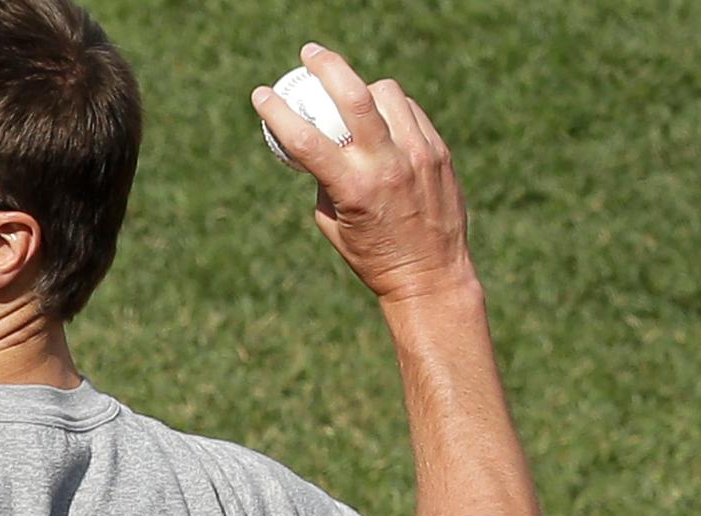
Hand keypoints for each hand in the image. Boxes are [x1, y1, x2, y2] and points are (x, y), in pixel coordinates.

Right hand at [252, 43, 477, 303]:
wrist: (430, 276)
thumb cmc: (372, 256)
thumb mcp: (332, 223)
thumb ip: (323, 179)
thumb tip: (317, 143)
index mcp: (352, 189)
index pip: (305, 138)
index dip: (277, 111)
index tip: (261, 94)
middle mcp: (387, 166)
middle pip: (354, 96)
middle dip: (326, 66)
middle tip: (308, 54)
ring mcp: (418, 155)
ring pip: (387, 94)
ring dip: (363, 88)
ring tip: (351, 96)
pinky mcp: (439, 152)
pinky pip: (410, 112)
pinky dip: (390, 108)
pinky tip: (381, 119)